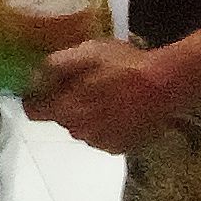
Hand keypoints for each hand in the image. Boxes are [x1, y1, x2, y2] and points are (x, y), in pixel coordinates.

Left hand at [23, 38, 193, 152]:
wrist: (166, 85)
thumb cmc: (124, 65)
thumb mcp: (86, 53)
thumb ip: (55, 66)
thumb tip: (34, 78)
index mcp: (66, 109)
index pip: (34, 112)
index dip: (34, 98)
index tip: (43, 87)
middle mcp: (79, 132)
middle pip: (60, 118)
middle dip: (66, 103)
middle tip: (85, 84)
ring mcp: (101, 142)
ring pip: (82, 127)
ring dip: (87, 115)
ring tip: (107, 95)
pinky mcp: (121, 148)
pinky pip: (102, 136)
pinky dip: (106, 125)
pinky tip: (120, 109)